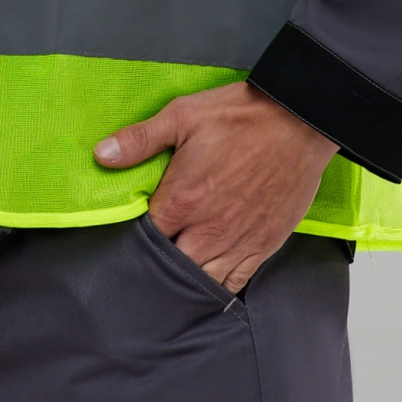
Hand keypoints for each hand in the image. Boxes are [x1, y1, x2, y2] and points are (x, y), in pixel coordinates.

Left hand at [94, 81, 338, 292]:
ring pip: (201, 280)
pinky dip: (219, 286)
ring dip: (186, 277)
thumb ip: (140, 140)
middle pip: (171, 266)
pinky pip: (235, 282)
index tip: (132, 231)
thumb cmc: (242, 116)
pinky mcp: (263, 246)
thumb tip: (102, 155)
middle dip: (159, 263)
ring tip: (177, 269)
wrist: (299, 121)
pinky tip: (208, 280)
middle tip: (152, 255)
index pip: (146, 238)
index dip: (136, 238)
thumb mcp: (183, 115)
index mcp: (183, 200)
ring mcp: (238, 241)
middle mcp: (208, 229)